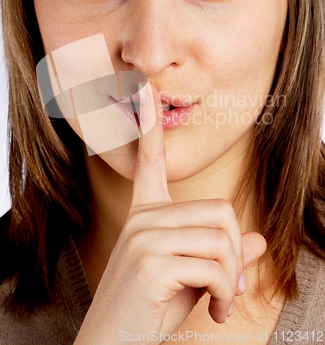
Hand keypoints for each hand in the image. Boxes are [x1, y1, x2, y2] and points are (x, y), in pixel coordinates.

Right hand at [74, 82, 265, 343]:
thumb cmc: (150, 311)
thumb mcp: (193, 277)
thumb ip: (224, 255)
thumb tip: (261, 240)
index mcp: (146, 214)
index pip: (149, 160)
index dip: (148, 125)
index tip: (143, 92)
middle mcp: (143, 218)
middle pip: (220, 211)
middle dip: (237, 254)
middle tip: (231, 287)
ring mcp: (144, 236)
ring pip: (222, 239)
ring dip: (233, 279)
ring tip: (219, 303)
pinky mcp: (151, 261)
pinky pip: (215, 266)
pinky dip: (226, 294)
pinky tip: (213, 312)